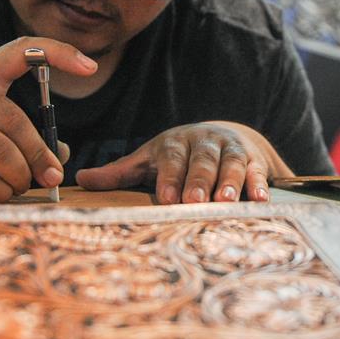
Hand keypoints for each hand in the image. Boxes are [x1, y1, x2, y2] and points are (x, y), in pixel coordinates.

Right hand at [0, 37, 95, 200]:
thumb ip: (14, 131)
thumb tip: (61, 156)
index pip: (19, 50)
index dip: (57, 53)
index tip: (90, 67)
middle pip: (13, 121)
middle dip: (40, 154)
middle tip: (53, 175)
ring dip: (19, 176)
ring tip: (23, 185)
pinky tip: (2, 193)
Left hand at [75, 121, 292, 203]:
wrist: (221, 136)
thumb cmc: (176, 156)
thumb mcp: (148, 160)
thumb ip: (118, 173)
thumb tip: (79, 180)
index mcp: (175, 143)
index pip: (171, 159)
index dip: (169, 178)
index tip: (166, 198)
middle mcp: (203, 142)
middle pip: (201, 161)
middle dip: (198, 181)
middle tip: (194, 202)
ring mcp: (229, 149)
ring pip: (230, 164)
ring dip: (230, 182)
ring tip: (226, 201)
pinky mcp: (253, 159)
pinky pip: (256, 171)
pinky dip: (258, 184)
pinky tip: (260, 199)